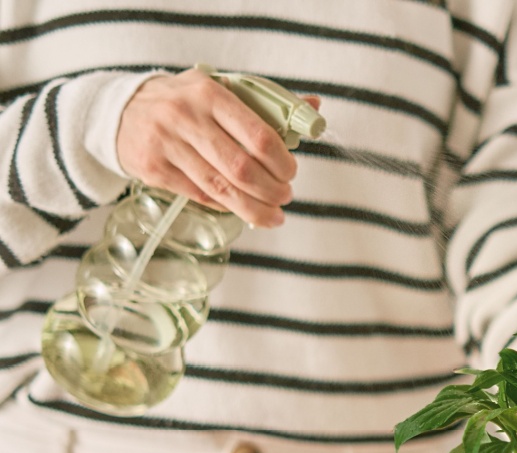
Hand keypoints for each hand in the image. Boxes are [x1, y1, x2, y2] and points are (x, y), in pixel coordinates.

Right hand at [116, 69, 318, 226]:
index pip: (259, 135)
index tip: (291, 174)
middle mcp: (186, 117)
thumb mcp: (218, 90)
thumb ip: (265, 103)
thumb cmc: (183, 102)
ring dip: (254, 208)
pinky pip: (200, 195)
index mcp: (210, 93)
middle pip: (242, 168)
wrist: (118, 110)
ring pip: (221, 188)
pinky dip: (226, 206)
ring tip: (273, 216)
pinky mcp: (152, 168)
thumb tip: (314, 108)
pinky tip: (242, 208)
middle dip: (272, 190)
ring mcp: (166, 144)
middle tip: (285, 197)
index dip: (283, 162)